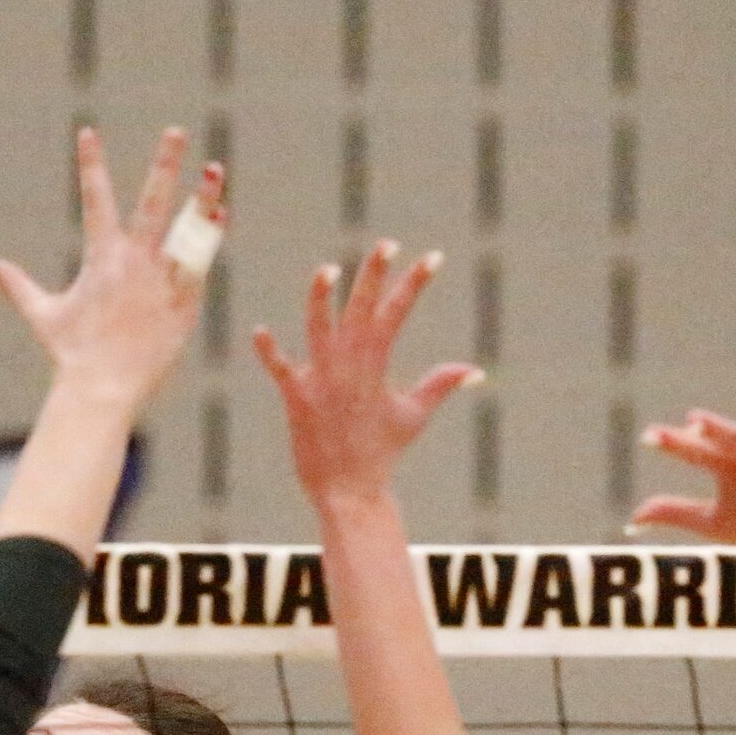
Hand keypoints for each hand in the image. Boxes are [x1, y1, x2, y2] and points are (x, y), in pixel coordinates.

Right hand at [0, 127, 225, 415]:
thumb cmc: (71, 355)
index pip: (94, 199)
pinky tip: (219, 216)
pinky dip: (209, 239)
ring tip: (214, 170)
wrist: (103, 390)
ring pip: (187, 230)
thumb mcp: (42, 314)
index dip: (90, 164)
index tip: (88, 132)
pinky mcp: (184, 303)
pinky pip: (200, 264)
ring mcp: (163, 281)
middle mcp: (134, 262)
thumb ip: (16, 285)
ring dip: (201, 198)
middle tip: (176, 131)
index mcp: (101, 258)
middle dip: (164, 164)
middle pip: (153, 202)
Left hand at [254, 239, 469, 506]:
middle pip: (362, 312)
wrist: (350, 490)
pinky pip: (281, 371)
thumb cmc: (381, 453)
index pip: (397, 314)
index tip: (433, 256)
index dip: (415, 284)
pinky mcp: (298, 400)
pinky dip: (270, 353)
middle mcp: (351, 368)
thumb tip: (475, 371)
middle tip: (387, 244)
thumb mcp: (414, 415)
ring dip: (322, 300)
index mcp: (377, 366)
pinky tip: (260, 331)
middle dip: (375, 276)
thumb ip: (440, 385)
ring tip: (328, 270)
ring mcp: (323, 382)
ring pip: (320, 331)